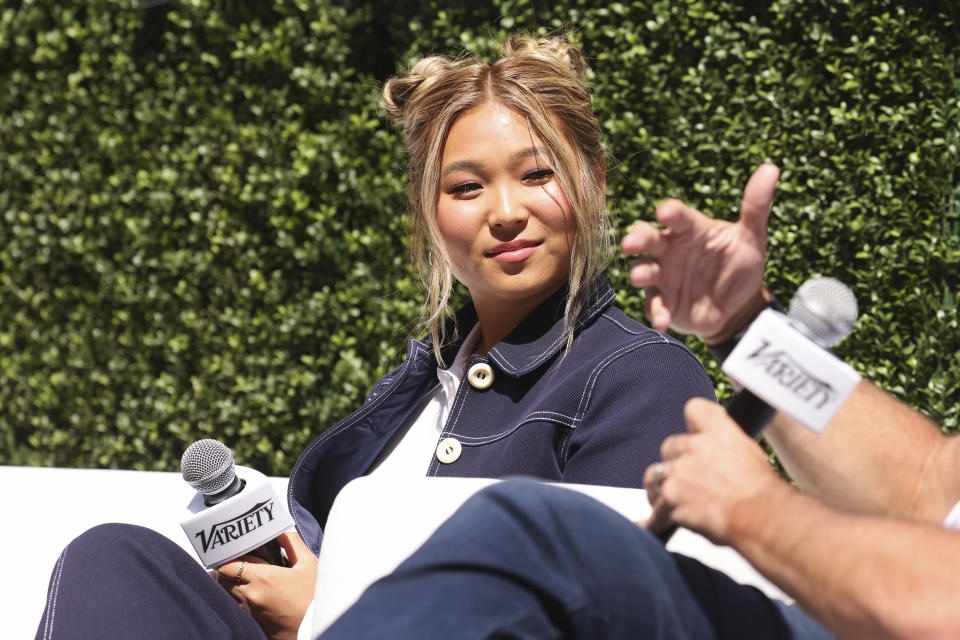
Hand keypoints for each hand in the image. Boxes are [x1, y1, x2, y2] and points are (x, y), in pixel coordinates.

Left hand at [216, 531, 317, 639]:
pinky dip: (239, 599)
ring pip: (227, 594)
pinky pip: (236, 608)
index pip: (226, 565)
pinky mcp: (254, 625)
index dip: (228, 557)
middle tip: (239, 561)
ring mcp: (250, 613)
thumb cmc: (316, 595)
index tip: (237, 551)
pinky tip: (253, 593)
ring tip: (246, 576)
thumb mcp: (308, 563)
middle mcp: (251, 596)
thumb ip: (292, 542)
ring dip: (231, 584)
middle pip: (222, 580)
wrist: (321, 626)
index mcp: (262, 578)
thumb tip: (279, 531)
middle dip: (227, 569)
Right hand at [621, 164, 778, 342]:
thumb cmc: (740, 265)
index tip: (665, 212)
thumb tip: (771, 168)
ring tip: (641, 277)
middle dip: (637, 238)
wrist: (739, 307)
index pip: (677, 215)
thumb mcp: (752, 237)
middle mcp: (671, 250)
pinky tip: (663, 321)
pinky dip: (656, 312)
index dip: (670, 212)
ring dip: (640, 273)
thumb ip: (756, 206)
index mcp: (691, 230)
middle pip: (647, 238)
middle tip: (632, 243)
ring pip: (642, 269)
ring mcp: (664, 276)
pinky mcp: (663, 302)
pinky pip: (654, 305)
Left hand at [643, 398, 785, 544]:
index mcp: (718, 432)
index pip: (695, 410)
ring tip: (670, 502)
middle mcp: (694, 447)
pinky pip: (655, 511)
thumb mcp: (751, 458)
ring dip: (660, 488)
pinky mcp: (670, 499)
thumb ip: (727, 451)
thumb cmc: (765, 494)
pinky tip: (652, 526)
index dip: (693, 423)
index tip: (694, 433)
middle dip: (675, 463)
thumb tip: (722, 461)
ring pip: (655, 476)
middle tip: (686, 480)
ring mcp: (678, 473)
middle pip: (669, 447)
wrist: (762, 519)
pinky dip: (654, 522)